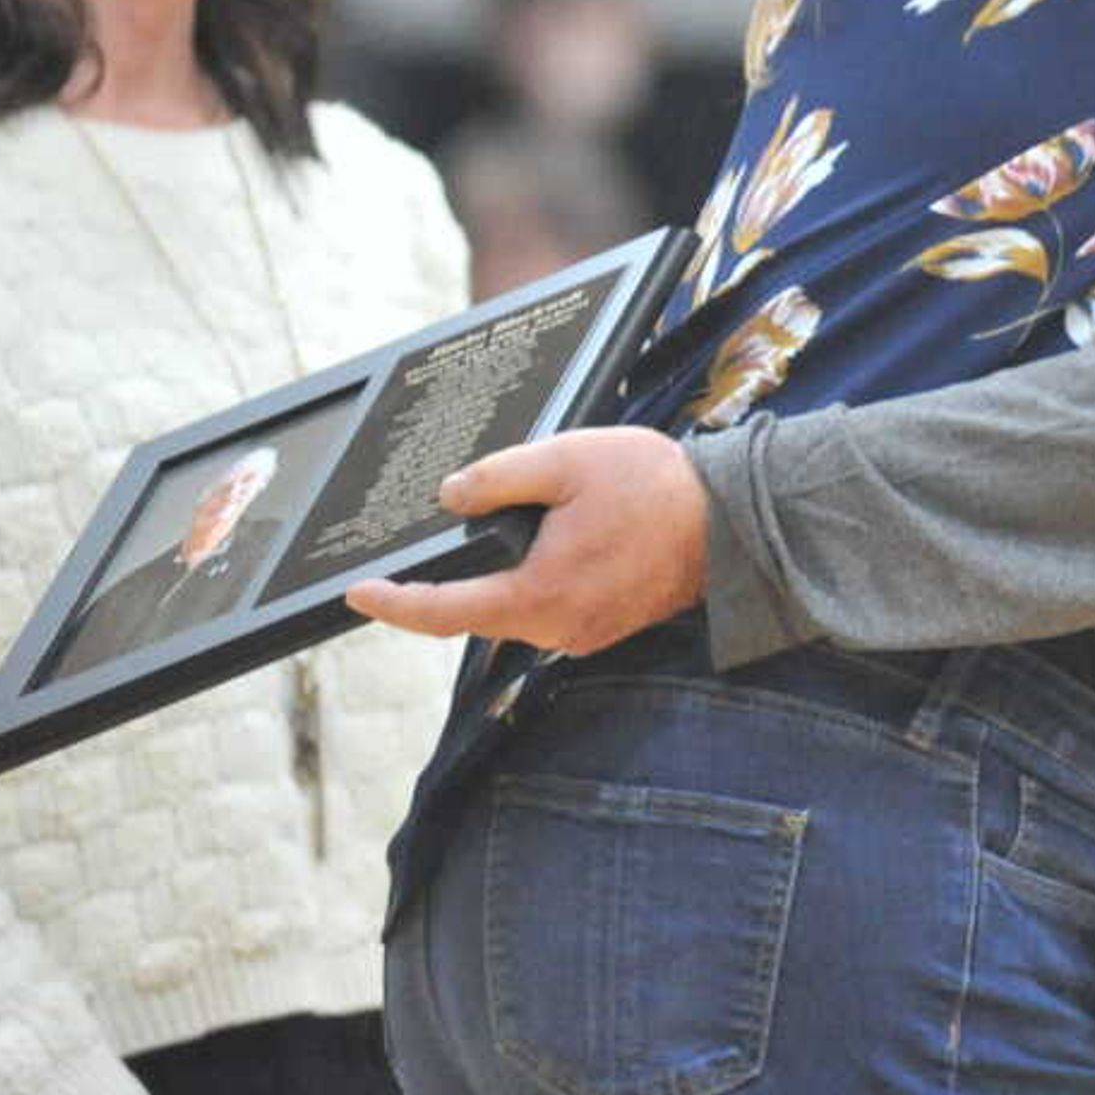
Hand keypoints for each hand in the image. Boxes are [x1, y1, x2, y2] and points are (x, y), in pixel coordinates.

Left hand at [344, 426, 707, 654]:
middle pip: (479, 612)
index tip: (360, 594)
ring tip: (512, 530)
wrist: (734, 519)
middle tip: (433, 548)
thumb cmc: (655, 489)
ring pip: (517, 610)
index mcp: (536, 594)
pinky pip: (552, 608)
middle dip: (451, 583)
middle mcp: (555, 628)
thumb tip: (451, 496)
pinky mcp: (607, 625)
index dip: (394, 604)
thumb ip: (499, 477)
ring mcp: (584, 633)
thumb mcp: (568, 460)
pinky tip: (556, 543)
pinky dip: (539, 581)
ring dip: (502, 577)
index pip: (442, 611)